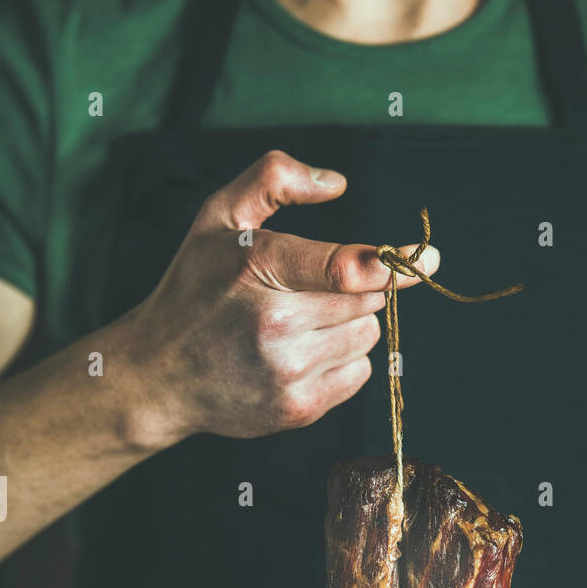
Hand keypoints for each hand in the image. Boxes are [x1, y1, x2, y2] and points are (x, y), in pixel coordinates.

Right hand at [119, 149, 438, 447]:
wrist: (159, 375)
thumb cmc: (194, 288)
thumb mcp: (218, 217)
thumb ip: (273, 179)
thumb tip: (338, 184)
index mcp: (258, 269)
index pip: (347, 269)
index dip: (391, 266)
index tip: (427, 259)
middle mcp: (275, 325)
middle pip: (366, 301)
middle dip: (354, 290)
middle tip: (313, 291)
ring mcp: (288, 373)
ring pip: (368, 337)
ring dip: (350, 325)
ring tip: (302, 324)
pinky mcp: (298, 408)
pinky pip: (360, 374)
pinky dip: (344, 360)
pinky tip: (304, 354)